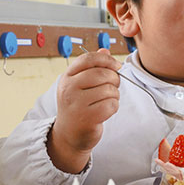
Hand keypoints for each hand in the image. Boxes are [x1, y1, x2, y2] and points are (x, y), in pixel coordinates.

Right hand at [47, 49, 121, 172]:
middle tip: (113, 86)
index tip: (116, 65)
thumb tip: (105, 50)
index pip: (88, 59)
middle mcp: (69, 89)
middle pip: (102, 74)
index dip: (107, 59)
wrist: (69, 134)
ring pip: (109, 90)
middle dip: (114, 79)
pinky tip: (106, 110)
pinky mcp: (87, 118)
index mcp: (67, 77)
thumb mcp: (79, 84)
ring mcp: (77, 104)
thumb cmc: (78, 106)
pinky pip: (111, 105)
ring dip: (114, 95)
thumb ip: (93, 67)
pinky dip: (114, 107)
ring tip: (107, 100)